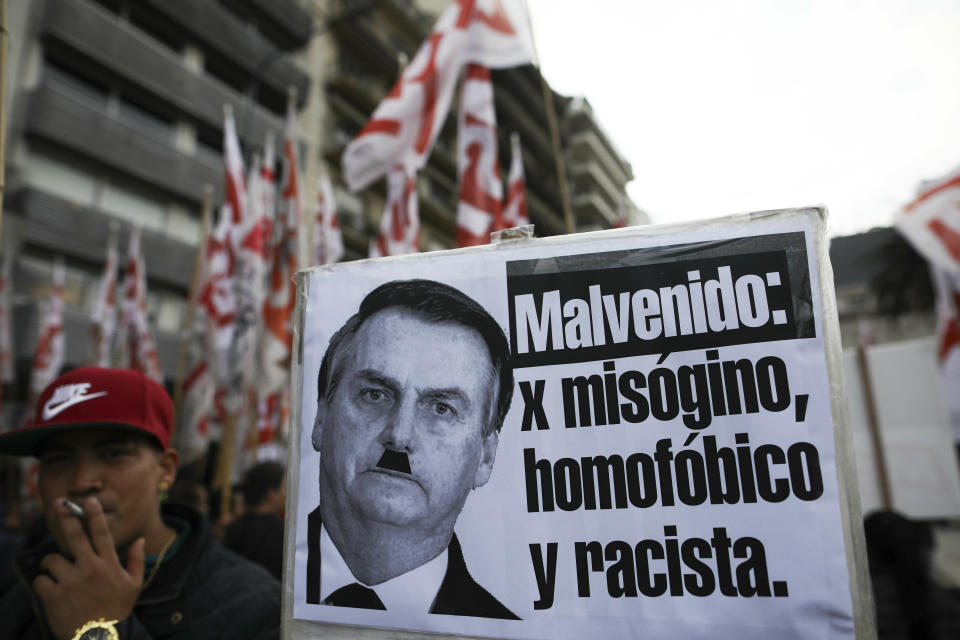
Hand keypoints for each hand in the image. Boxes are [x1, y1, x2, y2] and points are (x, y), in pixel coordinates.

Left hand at [33, 496, 144, 639]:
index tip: (88, 500)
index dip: (94, 515)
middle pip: (75, 537)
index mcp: (109, 565)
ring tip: (55, 571)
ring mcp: (71, 582)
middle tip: (59, 504)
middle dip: (67, 517)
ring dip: (51, 564)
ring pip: (52, 560)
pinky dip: (44, 583)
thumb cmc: (118, 611)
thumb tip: (140, 540)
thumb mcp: (134, 585)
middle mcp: (90, 569)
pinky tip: (52, 590)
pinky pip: (41, 580)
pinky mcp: (54, 596)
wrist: (101, 638)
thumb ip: (136, 560)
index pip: (101, 533)